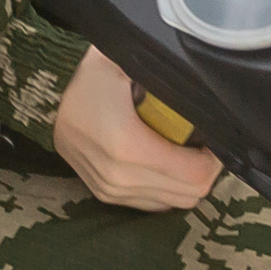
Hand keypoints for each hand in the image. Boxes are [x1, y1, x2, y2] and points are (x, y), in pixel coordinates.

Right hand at [52, 46, 222, 209]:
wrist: (54, 93)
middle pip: (187, 193)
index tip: (216, 137)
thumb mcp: (133, 65)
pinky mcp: (104, 196)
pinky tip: (167, 162)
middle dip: (205, 169)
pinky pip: (152, 204)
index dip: (214, 158)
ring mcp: (108, 190)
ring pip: (172, 203)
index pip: (193, 174)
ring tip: (187, 150)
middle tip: (205, 143)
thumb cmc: (98, 72)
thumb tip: (211, 95)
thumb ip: (171, 84)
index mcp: (125, 144)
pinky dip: (167, 188)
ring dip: (187, 180)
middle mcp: (115, 176)